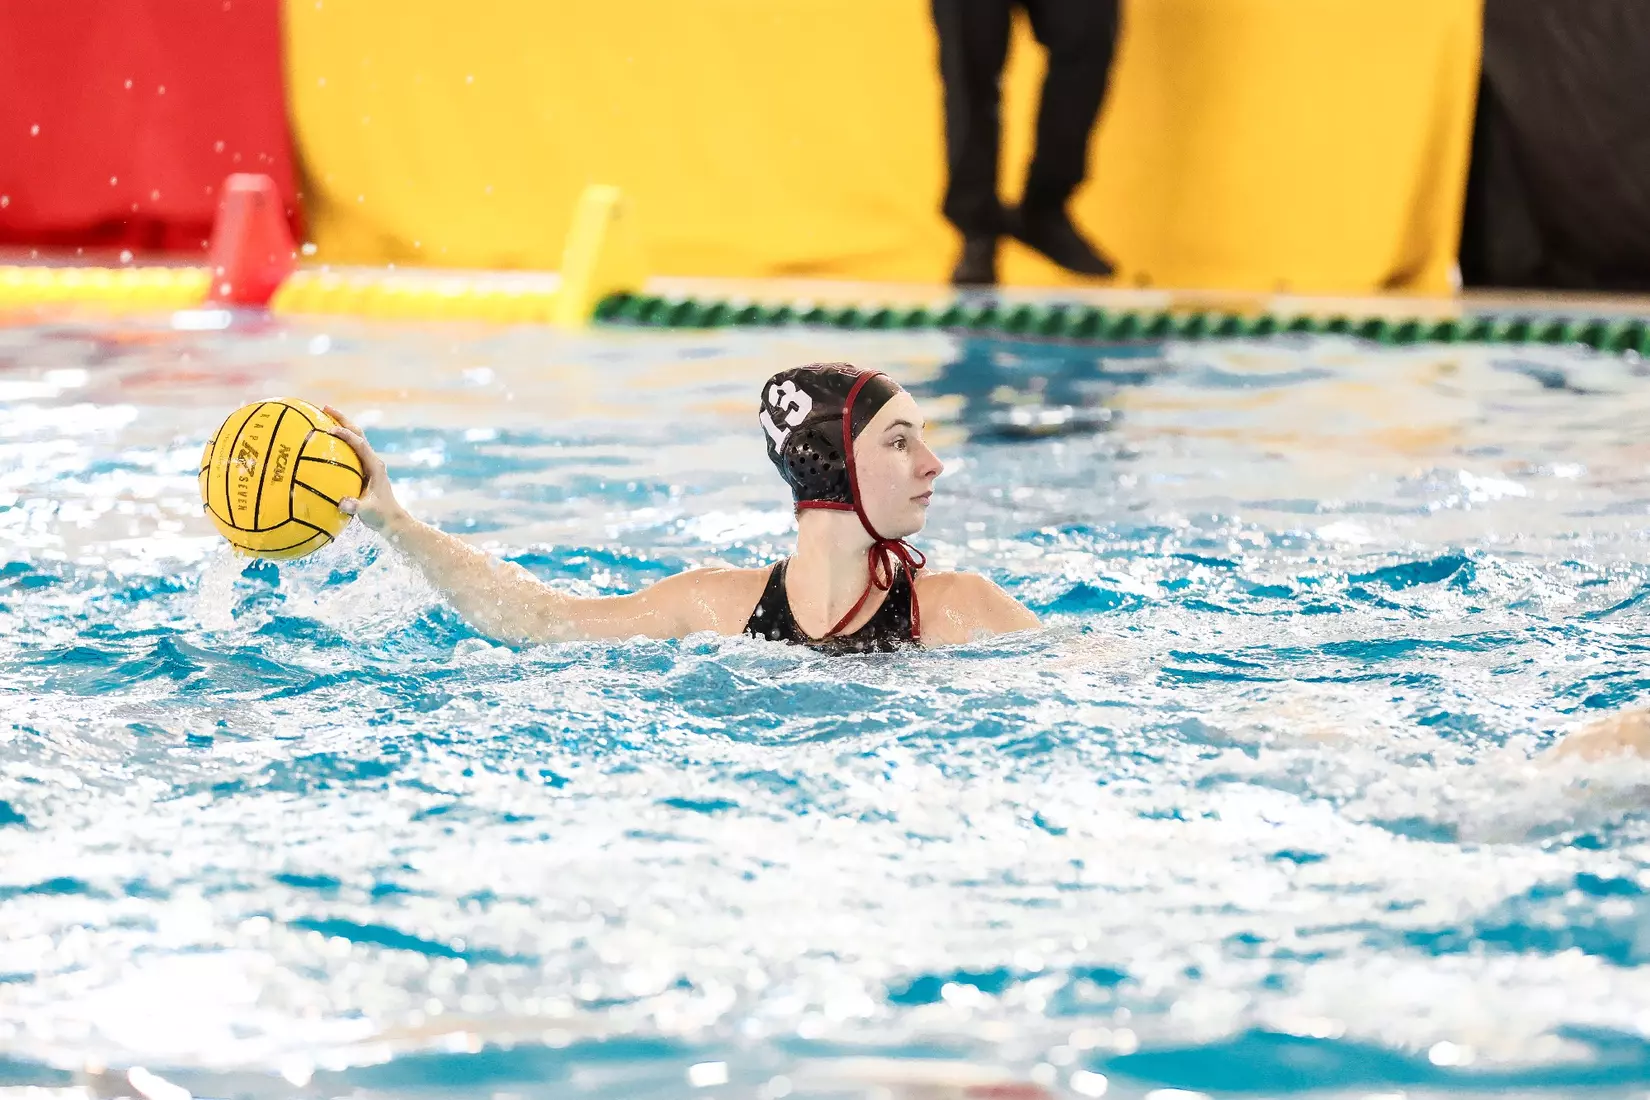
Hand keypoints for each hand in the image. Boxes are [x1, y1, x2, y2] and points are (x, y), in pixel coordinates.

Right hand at [323, 405, 404, 531]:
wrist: (392, 520)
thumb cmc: (381, 515)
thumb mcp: (367, 511)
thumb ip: (355, 507)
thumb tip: (341, 503)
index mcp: (375, 466)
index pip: (360, 444)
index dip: (346, 435)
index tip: (330, 429)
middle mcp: (372, 461)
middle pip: (357, 433)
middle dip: (342, 419)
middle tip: (324, 407)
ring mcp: (368, 464)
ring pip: (354, 439)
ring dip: (341, 426)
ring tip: (321, 417)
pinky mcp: (364, 470)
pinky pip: (349, 451)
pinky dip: (338, 443)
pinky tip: (321, 444)